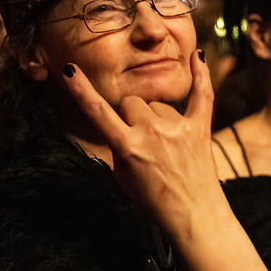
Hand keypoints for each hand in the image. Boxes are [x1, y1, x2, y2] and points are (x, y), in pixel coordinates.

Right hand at [63, 50, 270, 270]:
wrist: (193, 215)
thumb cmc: (152, 199)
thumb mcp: (121, 175)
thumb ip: (118, 145)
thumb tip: (121, 124)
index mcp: (127, 146)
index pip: (97, 113)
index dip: (80, 91)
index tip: (69, 70)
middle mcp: (151, 131)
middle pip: (130, 102)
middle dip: (129, 114)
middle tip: (138, 139)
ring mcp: (177, 127)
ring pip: (155, 103)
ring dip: (154, 115)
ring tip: (164, 142)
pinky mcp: (200, 127)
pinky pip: (202, 94)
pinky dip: (201, 76)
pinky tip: (199, 55)